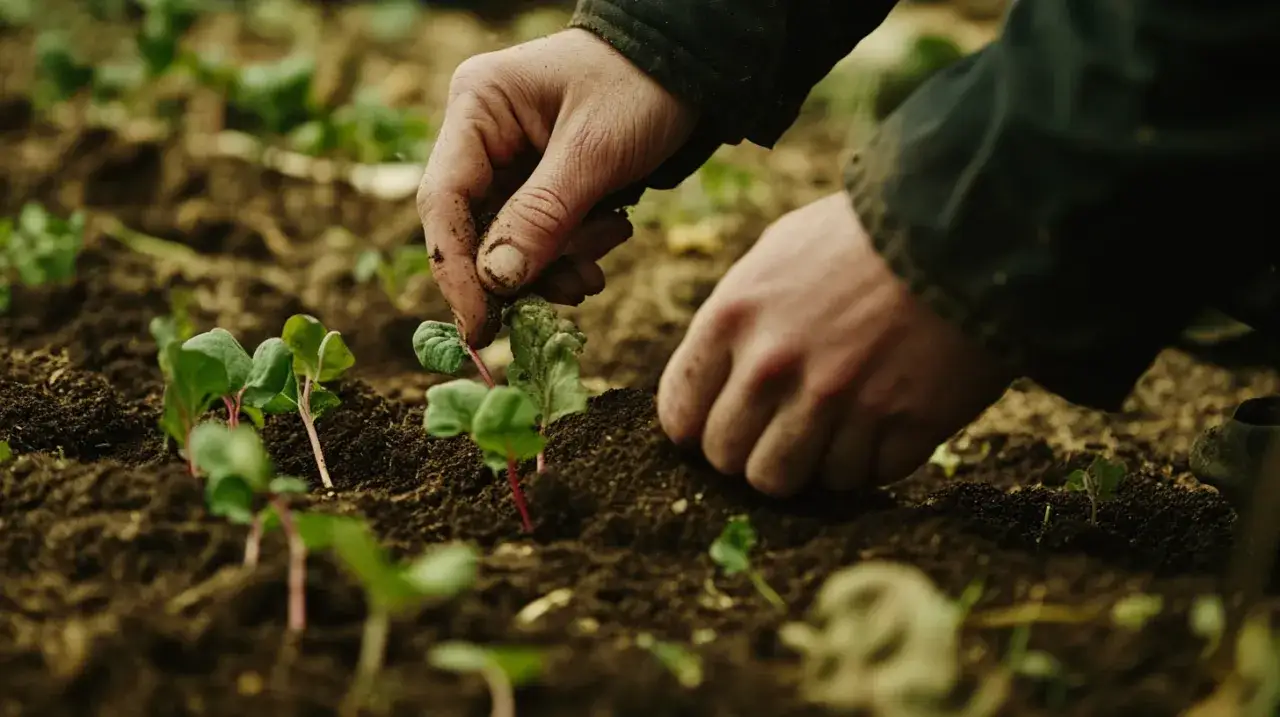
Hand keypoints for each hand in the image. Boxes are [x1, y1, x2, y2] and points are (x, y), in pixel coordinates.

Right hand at [417, 29, 697, 346]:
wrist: (688, 68)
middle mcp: (481, 135)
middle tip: (578, 285)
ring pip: (511, 243)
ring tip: (612, 233)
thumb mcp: (595, 152)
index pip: (443, 200)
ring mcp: (508, 161)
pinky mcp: (538, 183)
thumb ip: (543, 216)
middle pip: (475, 229)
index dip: (457, 270)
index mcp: (477, 107)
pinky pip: (540, 237)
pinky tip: (612, 231)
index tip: (482, 325)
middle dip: (528, 266)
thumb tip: (497, 283)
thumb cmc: (641, 88)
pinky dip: (574, 250)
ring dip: (561, 259)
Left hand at [657, 192, 1013, 495]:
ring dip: (805, 464)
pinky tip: (882, 423)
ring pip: (785, 482)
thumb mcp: (780, 252)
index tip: (724, 424)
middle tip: (780, 431)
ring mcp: (838, 401)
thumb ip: (738, 316)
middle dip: (749, 452)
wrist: (967, 227)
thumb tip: (714, 373)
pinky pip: (859, 479)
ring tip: (830, 431)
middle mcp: (775, 366)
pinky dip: (868, 462)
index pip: (680, 417)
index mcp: (734, 318)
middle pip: (729, 460)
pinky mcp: (900, 426)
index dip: (700, 429)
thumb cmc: (865, 236)